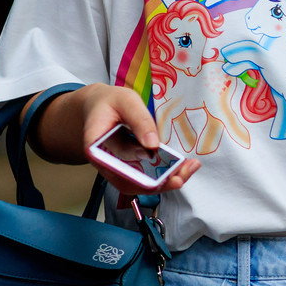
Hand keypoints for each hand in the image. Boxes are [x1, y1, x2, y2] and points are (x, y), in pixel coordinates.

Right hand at [71, 83, 199, 196]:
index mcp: (95, 148)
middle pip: (131, 182)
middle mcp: (105, 164)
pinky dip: (164, 174)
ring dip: (166, 180)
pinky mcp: (128, 168)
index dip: (137, 175)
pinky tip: (182, 166)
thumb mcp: (125, 101)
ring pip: (140, 184)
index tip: (160, 168)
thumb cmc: (109, 102)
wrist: (99, 107)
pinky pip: (146, 177)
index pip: (115, 168)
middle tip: (182, 174)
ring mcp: (116, 169)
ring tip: (189, 168)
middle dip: (159, 183)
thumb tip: (153, 145)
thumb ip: (139, 119)